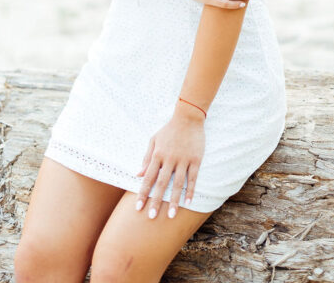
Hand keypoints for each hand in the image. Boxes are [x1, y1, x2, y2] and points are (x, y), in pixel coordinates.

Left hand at [135, 103, 205, 218]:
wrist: (188, 117)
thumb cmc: (169, 129)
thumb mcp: (154, 140)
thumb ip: (146, 158)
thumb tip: (138, 174)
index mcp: (157, 154)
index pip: (148, 178)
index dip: (142, 193)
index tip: (138, 208)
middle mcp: (169, 159)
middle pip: (161, 183)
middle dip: (156, 201)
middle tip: (151, 217)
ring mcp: (183, 159)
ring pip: (177, 183)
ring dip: (173, 200)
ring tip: (170, 215)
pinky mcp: (195, 159)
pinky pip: (193, 178)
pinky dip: (190, 190)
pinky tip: (188, 202)